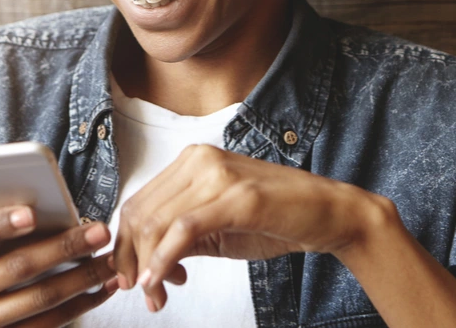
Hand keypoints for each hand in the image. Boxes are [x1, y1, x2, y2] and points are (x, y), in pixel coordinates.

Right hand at [0, 205, 118, 327]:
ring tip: (111, 259)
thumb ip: (2, 224)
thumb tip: (55, 206)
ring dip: (83, 277)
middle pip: (16, 268)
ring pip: (39, 298)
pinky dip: (83, 303)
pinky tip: (104, 287)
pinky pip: (50, 323)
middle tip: (100, 231)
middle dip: (64, 247)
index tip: (32, 213)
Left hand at [112, 144, 382, 311]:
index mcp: (191, 160)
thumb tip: (142, 263)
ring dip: (147, 267)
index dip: (126, 244)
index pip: (139, 202)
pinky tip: (161, 282)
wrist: (329, 213)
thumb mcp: (217, 227)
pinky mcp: (238, 197)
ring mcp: (218, 174)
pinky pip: (184, 229)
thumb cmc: (275, 219)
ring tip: (157, 297)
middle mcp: (199, 159)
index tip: (133, 277)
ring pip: (157, 222)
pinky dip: (164, 259)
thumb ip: (180, 236)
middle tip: (143, 294)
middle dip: (132, 260)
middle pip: (140, 213)